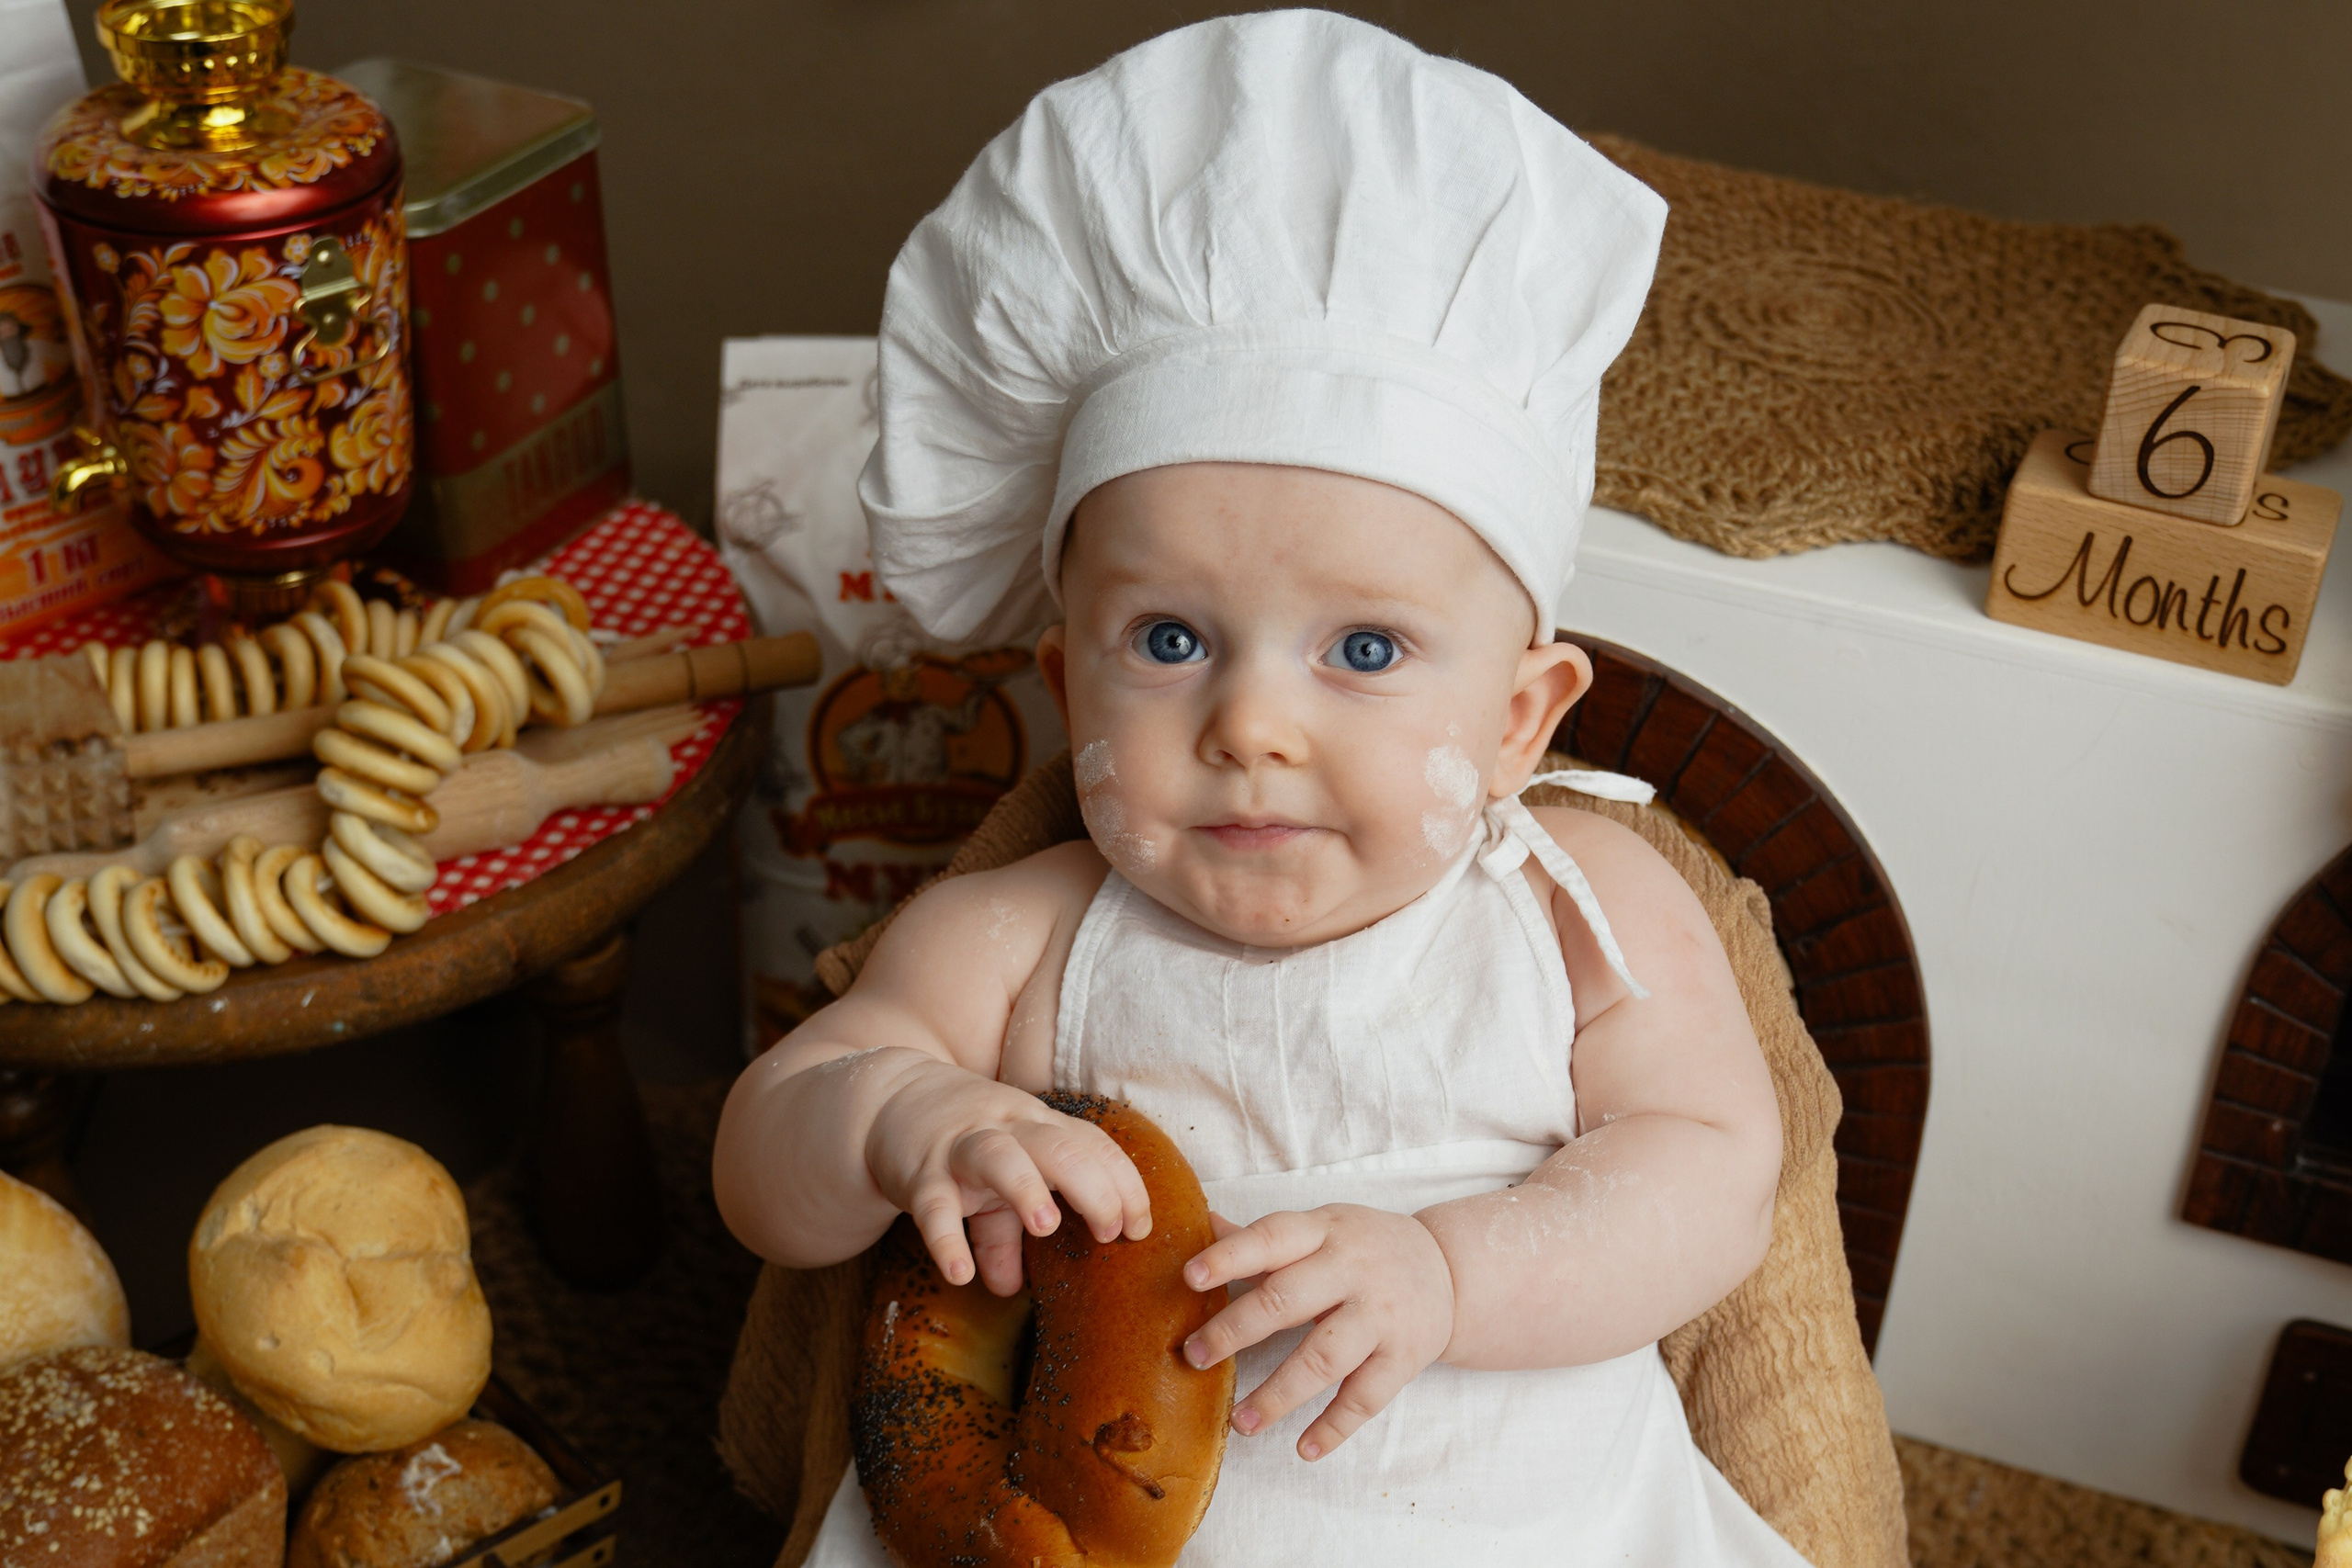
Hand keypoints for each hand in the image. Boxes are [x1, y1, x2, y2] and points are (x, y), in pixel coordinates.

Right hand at [865, 1056, 1150, 1294]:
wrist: (887, 1099)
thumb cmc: (959, 1141)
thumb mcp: (993, 1177)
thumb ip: (1004, 1232)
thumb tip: (1009, 1290)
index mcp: (1036, 1127)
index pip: (1092, 1145)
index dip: (1123, 1183)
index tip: (1141, 1227)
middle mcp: (1006, 1130)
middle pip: (1058, 1147)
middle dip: (1092, 1188)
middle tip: (1109, 1232)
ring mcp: (961, 1147)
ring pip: (1000, 1157)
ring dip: (1028, 1189)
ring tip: (1047, 1226)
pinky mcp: (919, 1171)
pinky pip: (934, 1206)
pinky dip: (947, 1239)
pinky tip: (961, 1273)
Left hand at [1179, 1206, 1455, 1460]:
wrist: (1448, 1269)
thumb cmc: (1364, 1248)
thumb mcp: (1321, 1229)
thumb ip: (1264, 1237)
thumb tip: (1203, 1220)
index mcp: (1325, 1231)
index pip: (1272, 1237)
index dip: (1230, 1256)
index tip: (1190, 1277)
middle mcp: (1353, 1270)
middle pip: (1287, 1300)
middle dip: (1236, 1330)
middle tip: (1195, 1356)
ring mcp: (1381, 1315)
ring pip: (1323, 1358)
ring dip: (1278, 1394)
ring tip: (1240, 1421)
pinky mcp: (1404, 1357)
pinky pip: (1366, 1398)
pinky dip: (1335, 1426)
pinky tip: (1304, 1448)